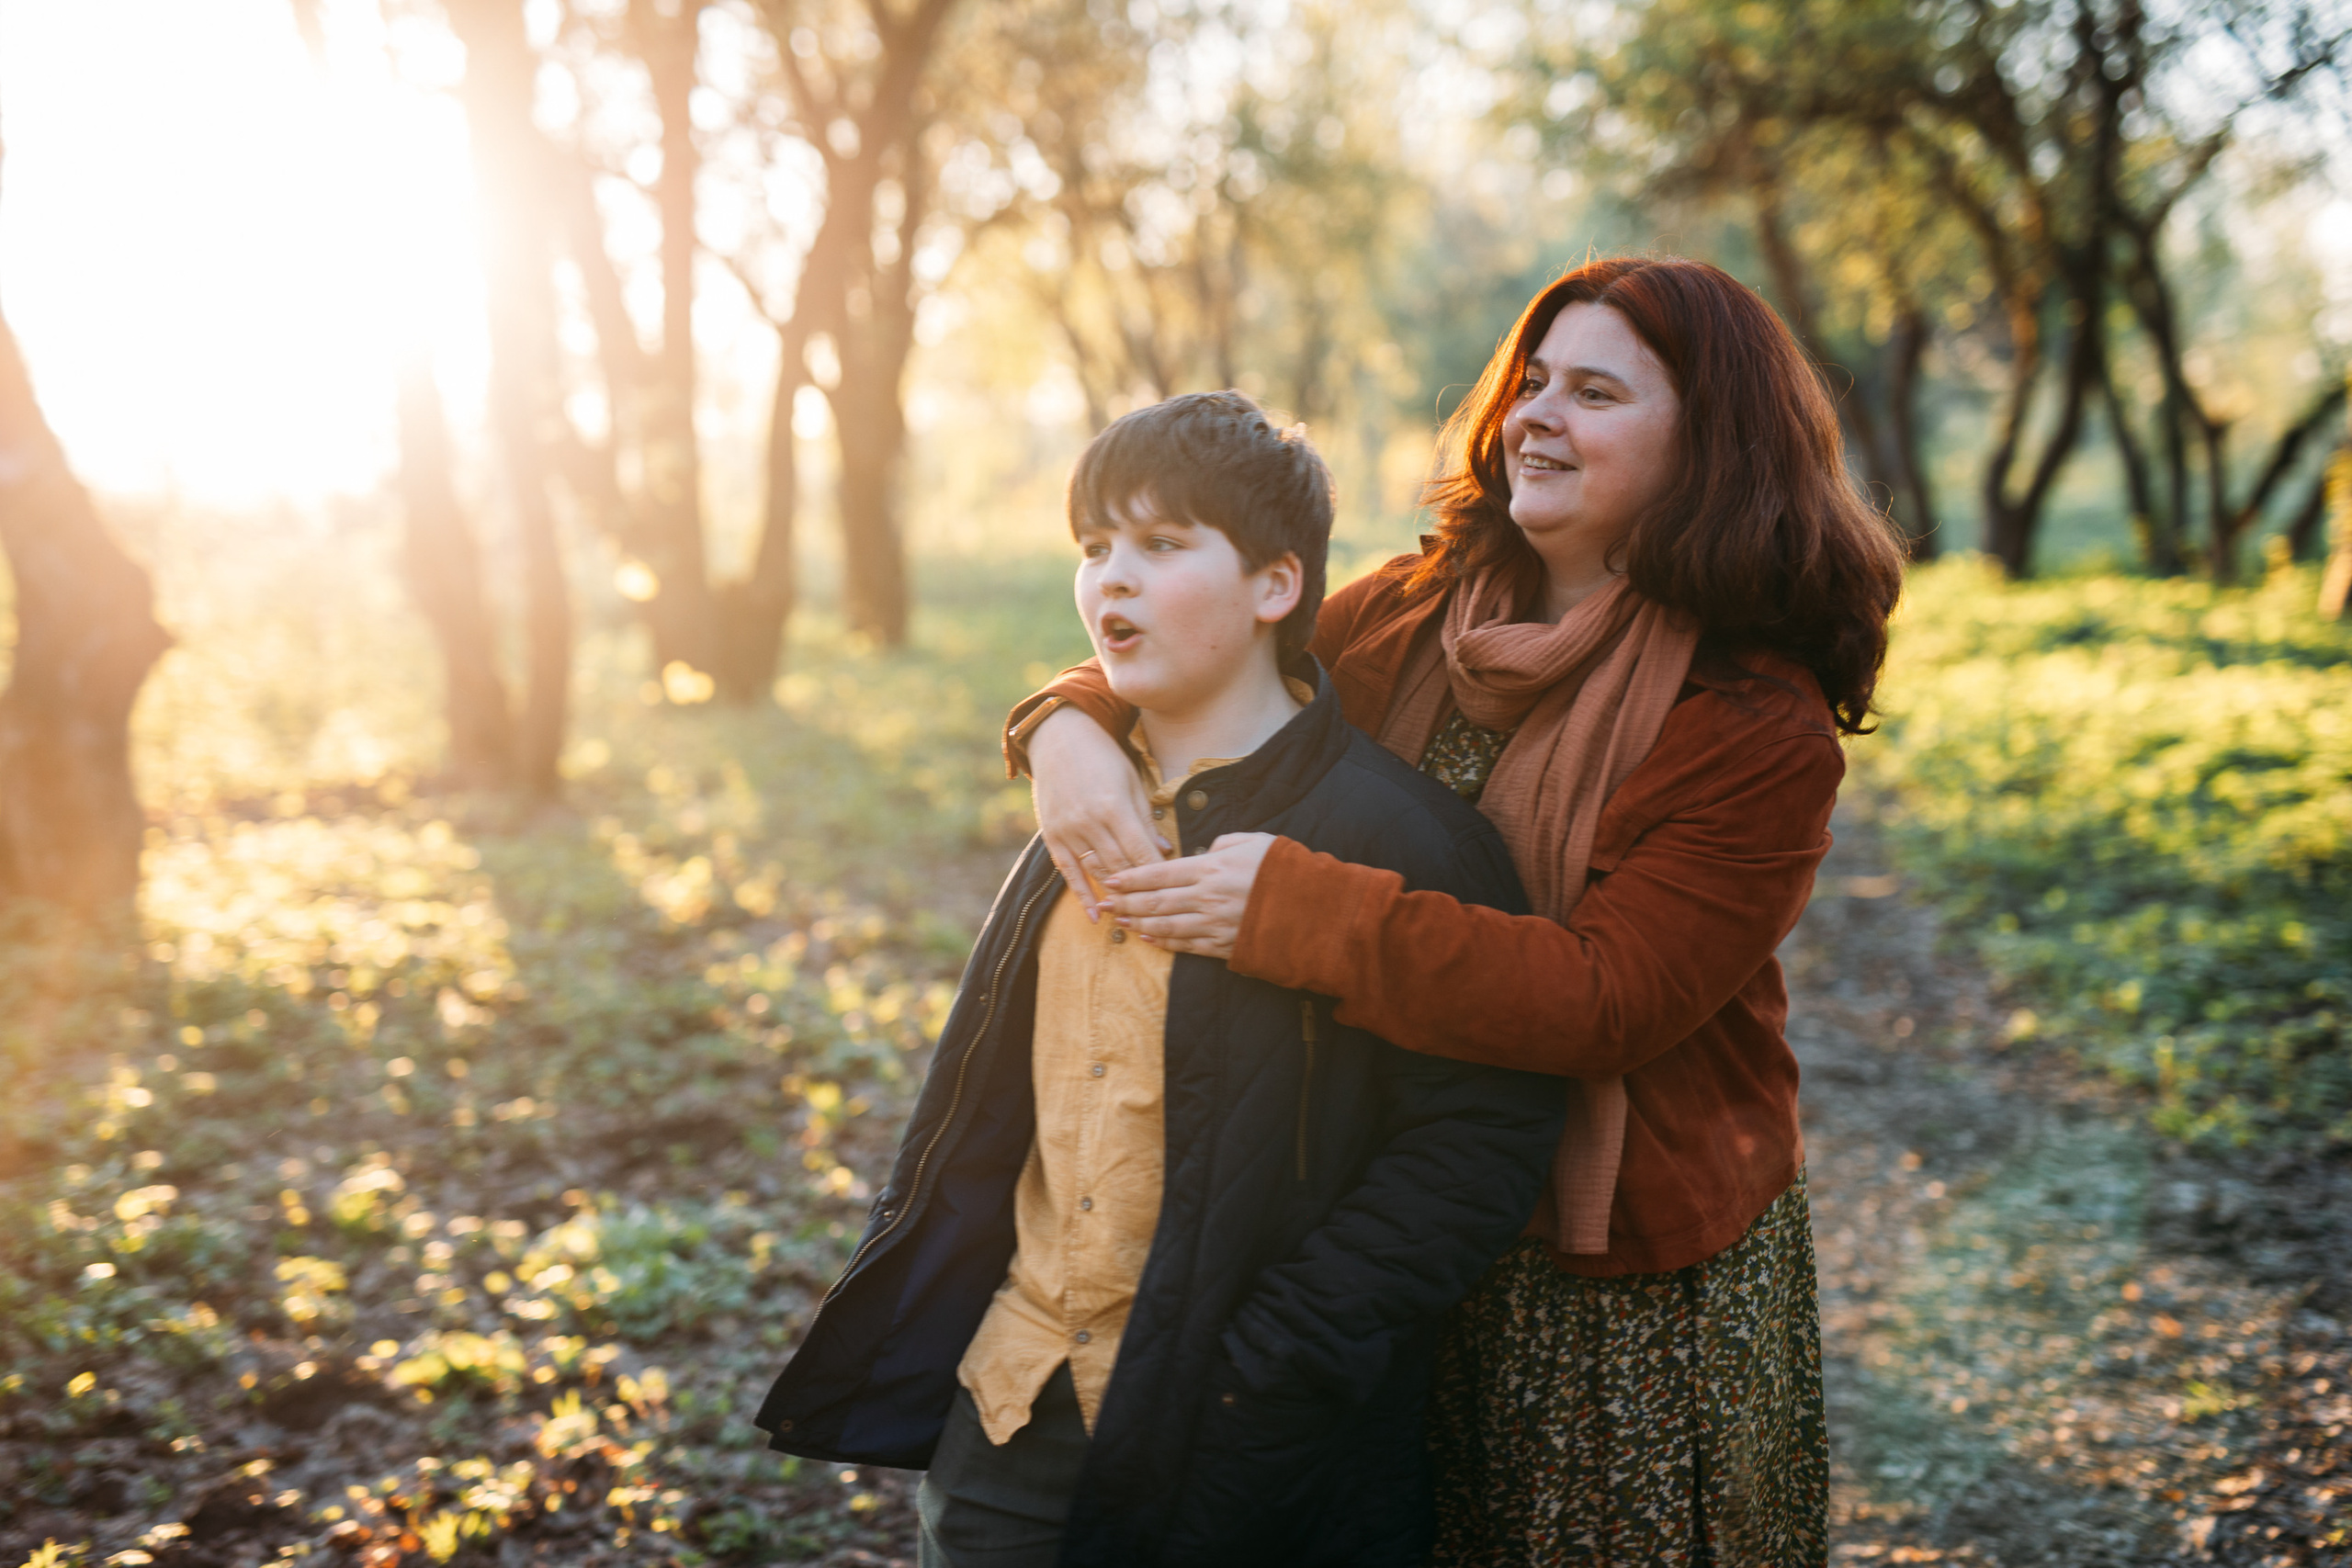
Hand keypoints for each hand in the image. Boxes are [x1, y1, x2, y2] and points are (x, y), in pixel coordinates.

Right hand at [1030, 705, 1169, 917]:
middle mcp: (1089, 823)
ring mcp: (1068, 831)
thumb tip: (1164, 850)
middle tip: (1158, 905)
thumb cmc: (1103, 757)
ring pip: (1097, 872)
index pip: (1141, 853)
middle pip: (1121, 867)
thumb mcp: (1131, 782)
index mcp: (1114, 808)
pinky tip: (1094, 916)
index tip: (1173, 888)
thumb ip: (1145, 819)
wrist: (1058, 738)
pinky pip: (1068, 873)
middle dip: (1141, 887)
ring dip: (1116, 894)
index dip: (1158, 873)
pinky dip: (1082, 896)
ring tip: (1134, 913)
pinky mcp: (1052, 836)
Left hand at [1103, 833, 1276, 959]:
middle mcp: (1207, 898)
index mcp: (1211, 869)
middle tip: (1103, 904)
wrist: (1316, 910)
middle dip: (1125, 903)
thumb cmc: (1286, 870)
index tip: (1111, 880)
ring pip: (1166, 926)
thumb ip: (1223, 843)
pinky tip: (1149, 940)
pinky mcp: (1224, 946)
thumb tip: (1205, 851)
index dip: (1132, 878)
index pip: (1160, 873)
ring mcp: (1214, 925)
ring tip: (1119, 922)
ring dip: (1138, 925)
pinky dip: (1165, 943)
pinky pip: (1187, 946)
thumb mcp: (1255, 842)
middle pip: (1155, 902)